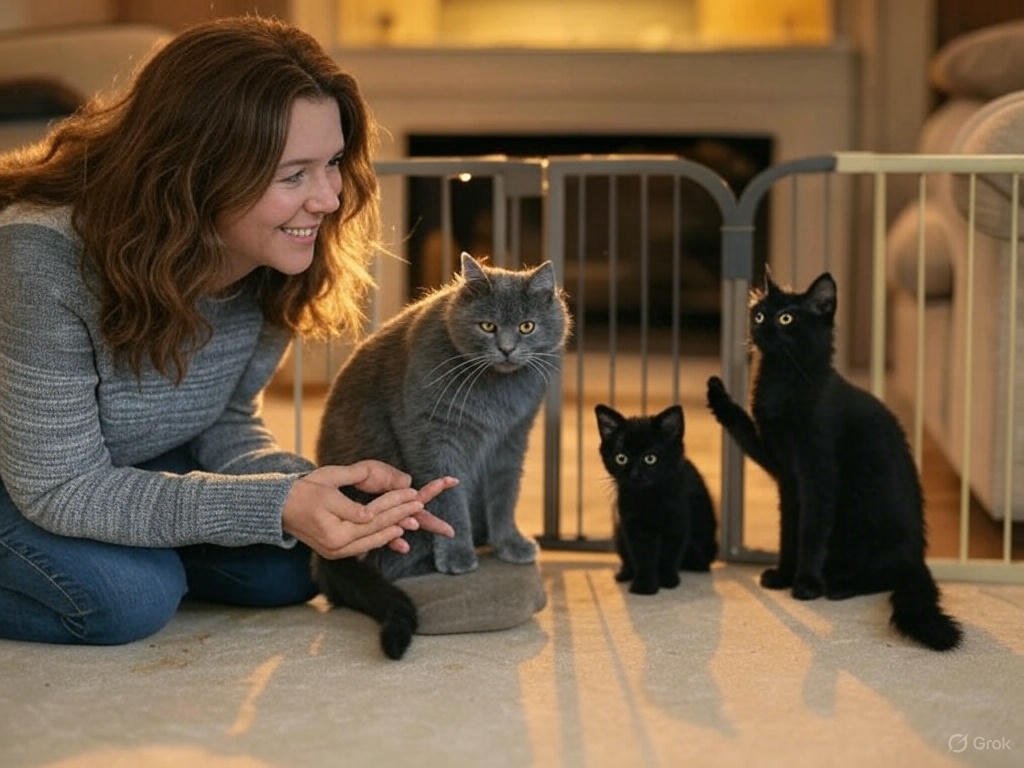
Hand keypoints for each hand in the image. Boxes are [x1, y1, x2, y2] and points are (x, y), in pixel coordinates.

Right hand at [281, 461, 456, 558]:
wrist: (279, 508)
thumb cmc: (304, 489)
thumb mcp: (328, 483)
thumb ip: (350, 499)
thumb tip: (371, 514)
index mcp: (333, 528)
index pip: (374, 514)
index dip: (396, 502)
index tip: (414, 493)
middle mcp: (334, 545)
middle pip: (375, 528)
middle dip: (399, 515)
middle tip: (420, 505)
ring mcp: (334, 551)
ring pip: (371, 541)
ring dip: (392, 530)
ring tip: (412, 521)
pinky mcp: (334, 552)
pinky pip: (361, 546)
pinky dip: (378, 539)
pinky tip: (393, 532)